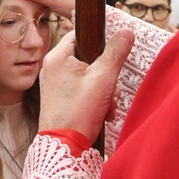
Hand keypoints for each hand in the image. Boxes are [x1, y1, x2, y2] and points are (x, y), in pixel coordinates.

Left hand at [38, 28, 133, 144]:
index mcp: (57, 57)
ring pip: (88, 76)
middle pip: (88, 58)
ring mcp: (55, 84)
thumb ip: (116, 52)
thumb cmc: (79, 111)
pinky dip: (95, 100)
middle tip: (110, 91)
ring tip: (107, 107)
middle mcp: (52, 68)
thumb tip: (126, 31)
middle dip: (106, 76)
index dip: (100, 43)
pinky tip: (102, 114)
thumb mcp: (104, 78)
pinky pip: (82, 90)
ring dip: (104, 91)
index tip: (112, 56)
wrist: (64, 147)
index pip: (81, 34)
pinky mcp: (60, 99)